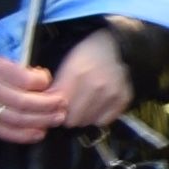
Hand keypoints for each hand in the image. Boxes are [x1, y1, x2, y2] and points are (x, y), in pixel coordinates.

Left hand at [0, 38, 130, 143]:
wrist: (115, 46)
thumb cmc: (85, 54)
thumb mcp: (65, 65)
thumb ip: (56, 87)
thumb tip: (45, 110)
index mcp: (76, 75)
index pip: (58, 108)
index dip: (53, 110)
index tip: (53, 106)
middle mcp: (96, 87)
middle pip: (72, 120)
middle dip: (67, 115)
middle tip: (68, 106)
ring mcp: (111, 94)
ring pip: (87, 122)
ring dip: (82, 116)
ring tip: (83, 104)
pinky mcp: (123, 100)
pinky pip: (103, 121)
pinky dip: (97, 116)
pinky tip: (96, 105)